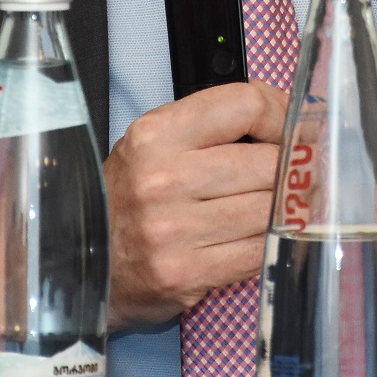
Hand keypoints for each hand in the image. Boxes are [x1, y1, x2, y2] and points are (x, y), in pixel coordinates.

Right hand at [103, 81, 287, 329]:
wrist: (78, 262)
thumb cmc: (125, 200)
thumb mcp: (154, 145)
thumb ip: (213, 126)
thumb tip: (288, 117)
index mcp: (156, 134)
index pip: (245, 104)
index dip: (282, 114)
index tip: (292, 127)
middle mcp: (163, 178)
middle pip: (267, 160)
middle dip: (291, 168)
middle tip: (299, 172)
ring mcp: (174, 229)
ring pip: (269, 208)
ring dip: (286, 208)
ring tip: (285, 204)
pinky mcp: (186, 272)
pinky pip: (257, 250)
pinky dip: (269, 241)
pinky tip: (263, 235)